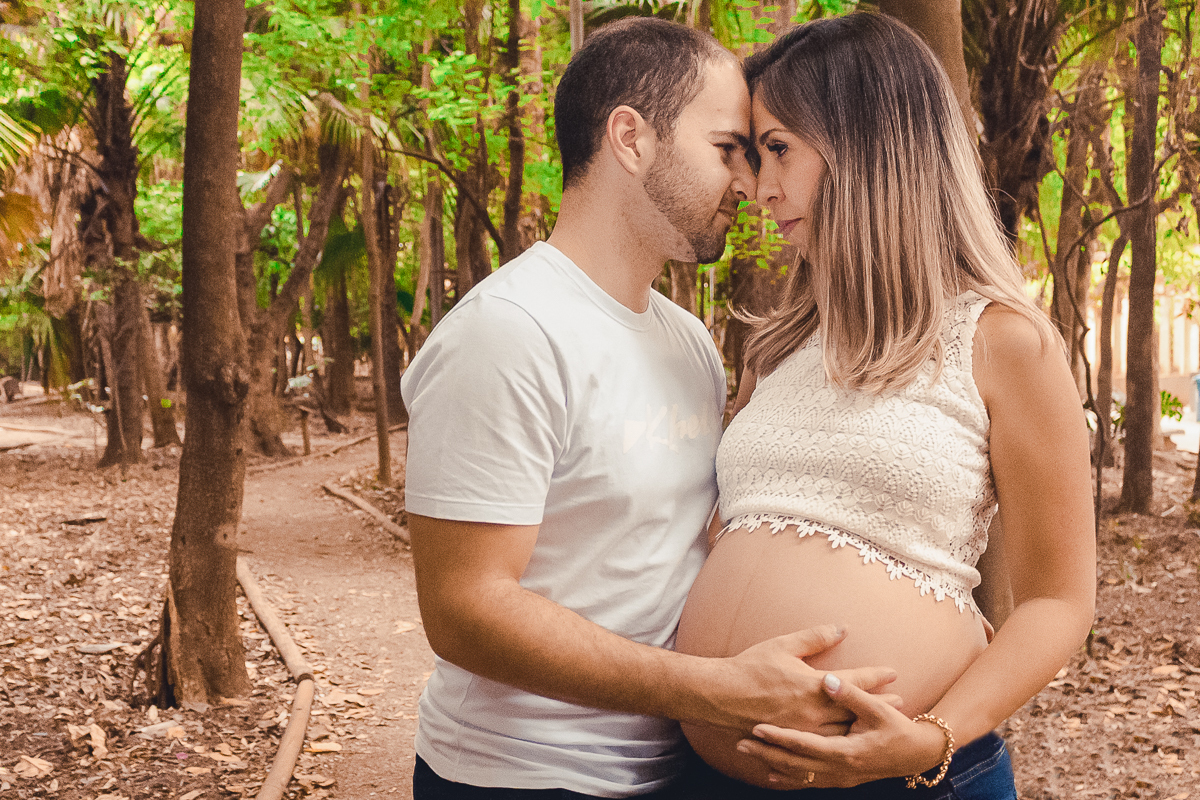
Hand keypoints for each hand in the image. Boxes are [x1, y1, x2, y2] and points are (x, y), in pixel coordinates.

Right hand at [709, 625, 898, 735]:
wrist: (720, 695)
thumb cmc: (750, 667)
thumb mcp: (783, 645)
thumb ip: (815, 637)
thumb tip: (841, 628)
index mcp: (813, 686)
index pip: (854, 682)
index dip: (876, 677)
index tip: (893, 673)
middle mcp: (813, 712)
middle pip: (855, 710)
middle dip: (878, 705)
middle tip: (900, 703)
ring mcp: (804, 731)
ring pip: (843, 732)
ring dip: (863, 725)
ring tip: (878, 721)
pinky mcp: (793, 741)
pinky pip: (823, 745)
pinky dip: (840, 741)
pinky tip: (848, 740)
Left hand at [735, 673, 945, 788]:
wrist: (917, 755)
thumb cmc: (898, 729)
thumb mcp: (878, 710)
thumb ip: (851, 694)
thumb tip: (829, 678)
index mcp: (846, 751)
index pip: (805, 746)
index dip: (780, 738)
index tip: (756, 728)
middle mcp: (840, 769)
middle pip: (795, 764)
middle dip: (767, 753)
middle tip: (740, 743)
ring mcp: (840, 778)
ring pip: (799, 775)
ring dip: (773, 764)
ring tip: (747, 753)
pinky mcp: (841, 779)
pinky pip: (809, 782)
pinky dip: (789, 778)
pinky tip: (772, 774)